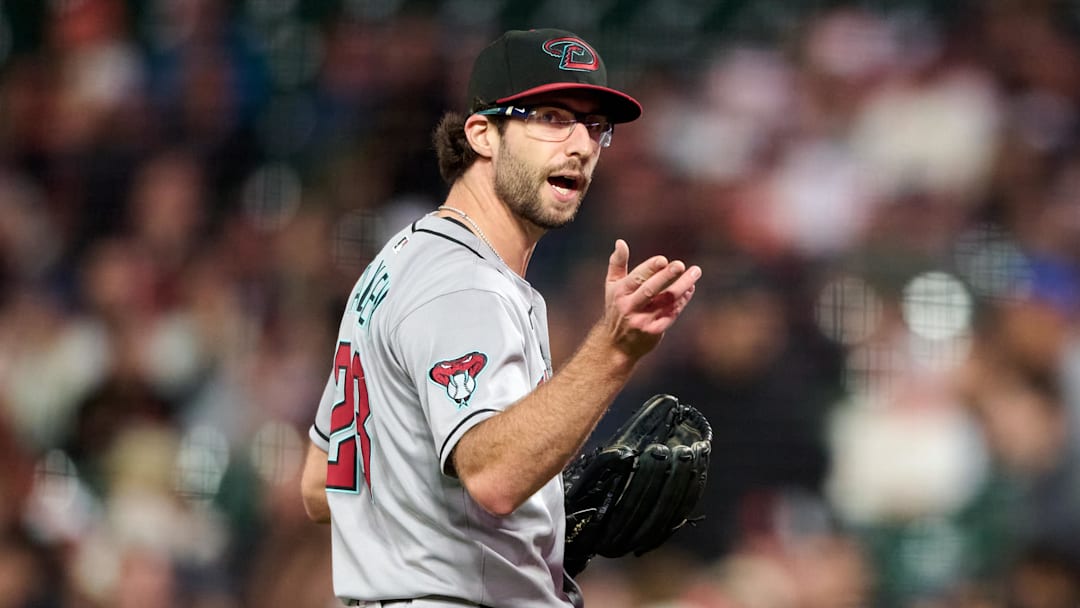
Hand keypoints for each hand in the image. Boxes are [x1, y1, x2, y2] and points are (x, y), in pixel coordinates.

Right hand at [601, 239, 699, 358]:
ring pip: (665, 301)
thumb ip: (617, 263)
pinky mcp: (653, 331)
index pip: (636, 278)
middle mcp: (630, 306)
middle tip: (681, 265)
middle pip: (651, 290)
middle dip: (666, 277)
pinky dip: (682, 301)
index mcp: (620, 293)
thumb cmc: (616, 308)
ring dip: (682, 287)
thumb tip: (620, 242)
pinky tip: (690, 289)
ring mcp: (642, 320)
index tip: (663, 260)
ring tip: (695, 273)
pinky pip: (671, 314)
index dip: (649, 268)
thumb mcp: (612, 286)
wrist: (615, 345)